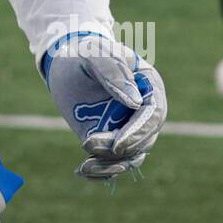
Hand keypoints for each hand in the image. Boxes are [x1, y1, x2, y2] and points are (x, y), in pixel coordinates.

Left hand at [42, 32, 167, 180]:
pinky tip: (81, 171)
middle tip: (88, 143)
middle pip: (143, 139)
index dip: (139, 132)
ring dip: (110, 165)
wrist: (68, 60)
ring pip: (130, 156)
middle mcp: (144, 112)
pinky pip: (114, 162)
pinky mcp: (111, 139)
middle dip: (119, 148)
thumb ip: (113, 71)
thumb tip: (135, 103)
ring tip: (85, 167)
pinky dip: (101, 172)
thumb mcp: (95, 52)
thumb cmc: (86, 51)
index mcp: (149, 86)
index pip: (153, 114)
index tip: (118, 145)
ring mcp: (128, 128)